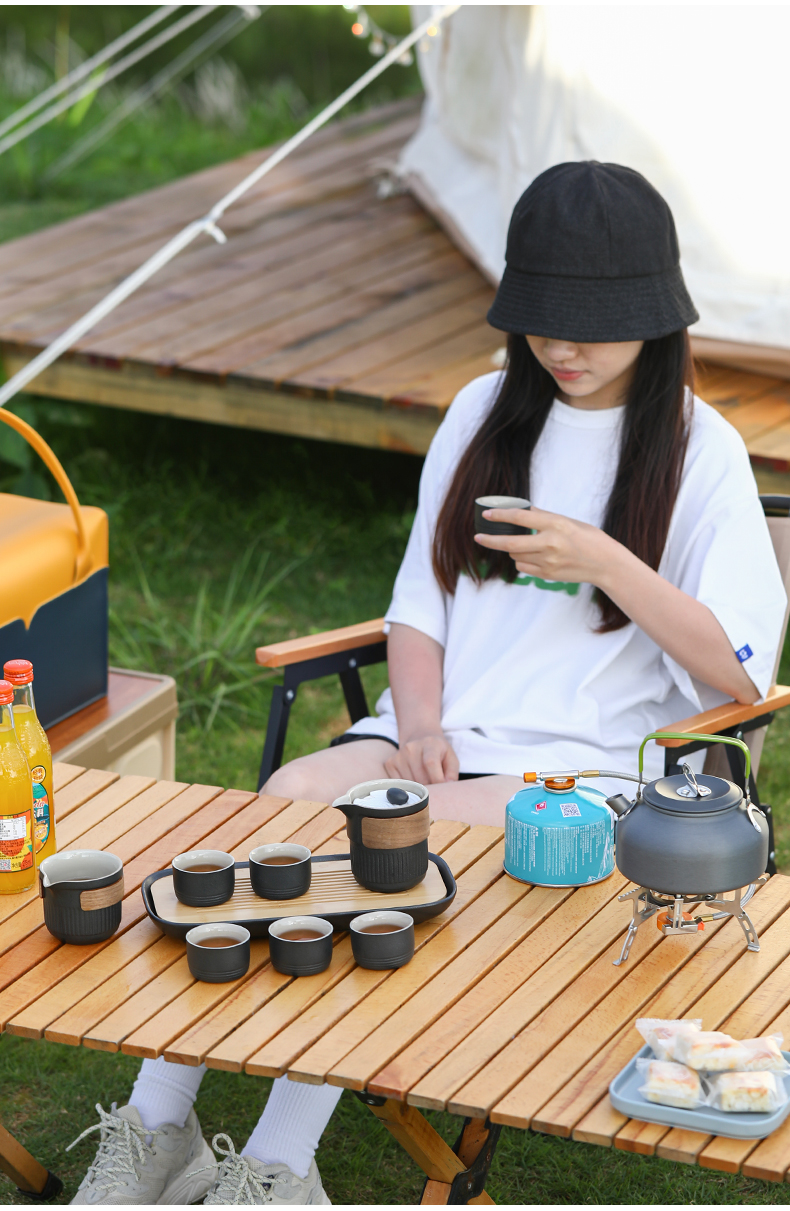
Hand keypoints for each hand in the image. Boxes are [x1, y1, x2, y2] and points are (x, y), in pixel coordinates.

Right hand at [384, 732, 459, 784]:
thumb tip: (447, 786)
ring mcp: (399, 755)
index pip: (430, 763)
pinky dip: (407, 787)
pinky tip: (413, 779)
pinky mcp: (390, 763)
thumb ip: (452, 773)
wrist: (419, 736)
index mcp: (430, 744)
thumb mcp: (450, 758)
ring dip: (418, 788)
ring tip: (424, 780)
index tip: (442, 788)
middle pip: (420, 778)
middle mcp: (412, 748)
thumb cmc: (438, 751)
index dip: (437, 780)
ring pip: (409, 784)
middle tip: (434, 785)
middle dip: (429, 787)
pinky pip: (399, 784)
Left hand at [474, 505, 622, 588]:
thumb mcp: (568, 521)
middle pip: (510, 543)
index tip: (487, 514)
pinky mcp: (548, 575)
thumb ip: (544, 517)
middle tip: (478, 537)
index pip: (520, 518)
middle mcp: (550, 543)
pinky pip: (524, 568)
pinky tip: (535, 557)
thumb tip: (522, 511)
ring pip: (516, 556)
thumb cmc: (588, 538)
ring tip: (528, 545)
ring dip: (513, 550)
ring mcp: (548, 561)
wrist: (605, 564)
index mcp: (555, 524)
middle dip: (490, 540)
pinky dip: (522, 562)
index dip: (500, 516)